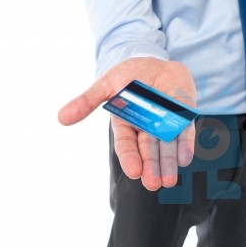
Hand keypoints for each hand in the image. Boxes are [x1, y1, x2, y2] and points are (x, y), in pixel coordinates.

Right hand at [58, 57, 196, 189]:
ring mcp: (165, 122)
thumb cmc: (129, 74)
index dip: (130, 158)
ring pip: (166, 146)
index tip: (134, 172)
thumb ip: (87, 101)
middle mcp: (146, 127)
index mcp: (126, 123)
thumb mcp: (106, 85)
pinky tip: (184, 159)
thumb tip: (61, 117)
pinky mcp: (182, 114)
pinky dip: (184, 145)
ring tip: (168, 181)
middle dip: (151, 167)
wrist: (155, 62)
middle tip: (153, 184)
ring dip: (168, 163)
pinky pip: (184, 131)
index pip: (127, 144)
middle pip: (148, 150)